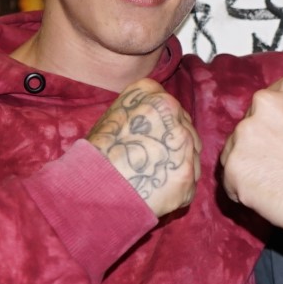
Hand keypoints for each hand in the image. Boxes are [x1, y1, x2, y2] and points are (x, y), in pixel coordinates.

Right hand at [88, 78, 199, 217]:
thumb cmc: (96, 153)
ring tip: (153, 177)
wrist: (91, 184)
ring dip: (178, 165)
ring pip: (191, 153)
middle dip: (173, 145)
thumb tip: (153, 125)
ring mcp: (182, 142)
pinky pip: (190, 179)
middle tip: (154, 161)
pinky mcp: (186, 172)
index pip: (169, 106)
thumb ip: (141, 115)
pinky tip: (158, 191)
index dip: (164, 125)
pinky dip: (178, 187)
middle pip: (185, 127)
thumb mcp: (114, 117)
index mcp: (150, 92)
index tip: (154, 138)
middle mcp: (170, 110)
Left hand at [220, 74, 282, 249]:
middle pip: (247, 129)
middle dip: (259, 151)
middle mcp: (264, 102)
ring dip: (251, 173)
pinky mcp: (234, 166)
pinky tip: (273, 200)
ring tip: (282, 188)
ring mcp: (246, 133)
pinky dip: (245, 195)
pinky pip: (230, 183)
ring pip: (235, 155)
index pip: (265, 109)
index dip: (274, 133)